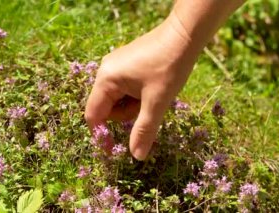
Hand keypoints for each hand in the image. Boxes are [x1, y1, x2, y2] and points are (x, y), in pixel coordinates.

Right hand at [85, 15, 199, 159]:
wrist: (184, 34)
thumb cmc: (170, 67)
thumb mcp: (157, 102)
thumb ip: (144, 130)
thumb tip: (136, 156)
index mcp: (106, 79)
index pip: (94, 115)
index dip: (101, 136)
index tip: (114, 151)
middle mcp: (106, 71)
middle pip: (107, 108)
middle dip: (126, 115)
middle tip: (149, 107)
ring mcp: (116, 66)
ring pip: (118, 99)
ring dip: (134, 105)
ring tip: (154, 95)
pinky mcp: (126, 64)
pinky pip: (125, 88)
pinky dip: (137, 95)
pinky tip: (153, 87)